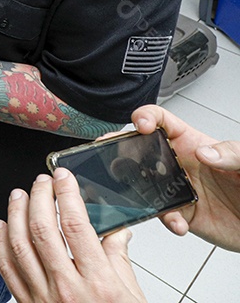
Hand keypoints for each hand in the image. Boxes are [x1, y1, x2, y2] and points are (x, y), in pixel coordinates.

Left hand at [0, 170, 146, 302]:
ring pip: (19, 245)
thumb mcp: (132, 296)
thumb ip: (119, 259)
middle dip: (38, 198)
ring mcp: (43, 298)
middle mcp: (67, 289)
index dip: (65, 194)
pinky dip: (0, 243)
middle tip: (41, 182)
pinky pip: (6, 269)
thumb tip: (116, 231)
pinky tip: (1, 226)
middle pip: (42, 230)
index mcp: (98, 283)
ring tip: (18, 195)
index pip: (75, 225)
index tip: (63, 177)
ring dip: (15, 214)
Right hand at [131, 104, 239, 250]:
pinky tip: (178, 222)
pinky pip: (163, 215)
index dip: (147, 117)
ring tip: (139, 196)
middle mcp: (178, 163)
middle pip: (140, 149)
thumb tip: (204, 152)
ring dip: (135, 189)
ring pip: (143, 183)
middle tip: (112, 154)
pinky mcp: (181, 213)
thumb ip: (230, 152)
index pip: (162, 121)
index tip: (142, 124)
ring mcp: (176, 188)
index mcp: (191, 142)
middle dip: (120, 149)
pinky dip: (167, 220)